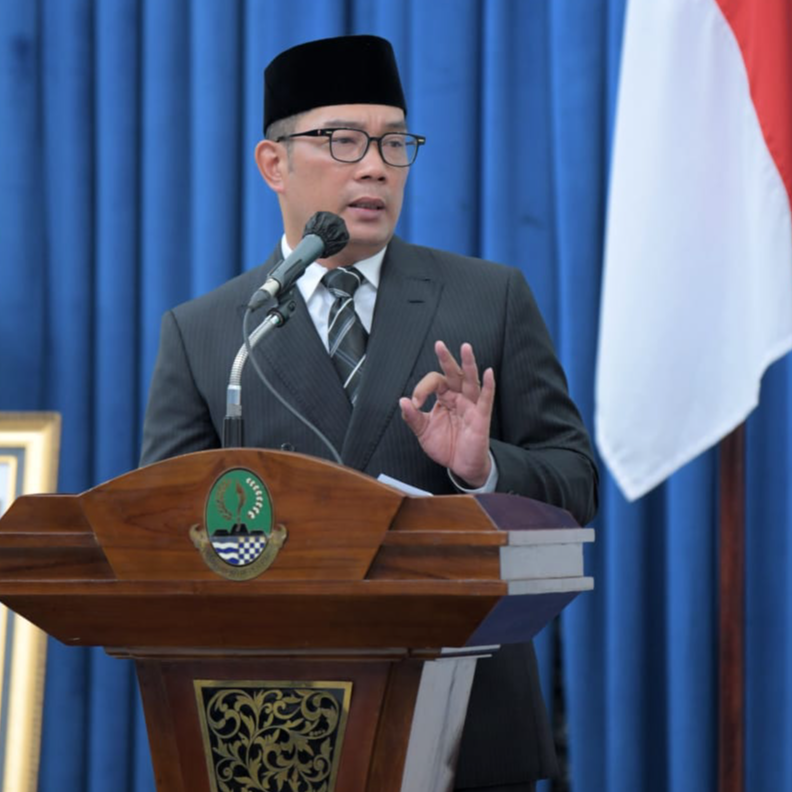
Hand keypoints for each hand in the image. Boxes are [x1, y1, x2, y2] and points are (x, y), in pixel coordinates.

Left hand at [399, 341, 494, 487]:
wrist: (460, 466)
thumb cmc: (446, 445)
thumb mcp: (424, 432)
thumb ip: (413, 417)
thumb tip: (403, 401)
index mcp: (445, 398)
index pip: (435, 382)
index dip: (422, 388)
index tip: (415, 402)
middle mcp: (458, 398)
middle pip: (453, 374)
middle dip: (446, 359)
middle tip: (439, 345)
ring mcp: (471, 406)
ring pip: (470, 381)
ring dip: (468, 364)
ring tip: (465, 348)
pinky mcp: (481, 417)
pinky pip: (486, 399)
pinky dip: (488, 386)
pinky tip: (489, 373)